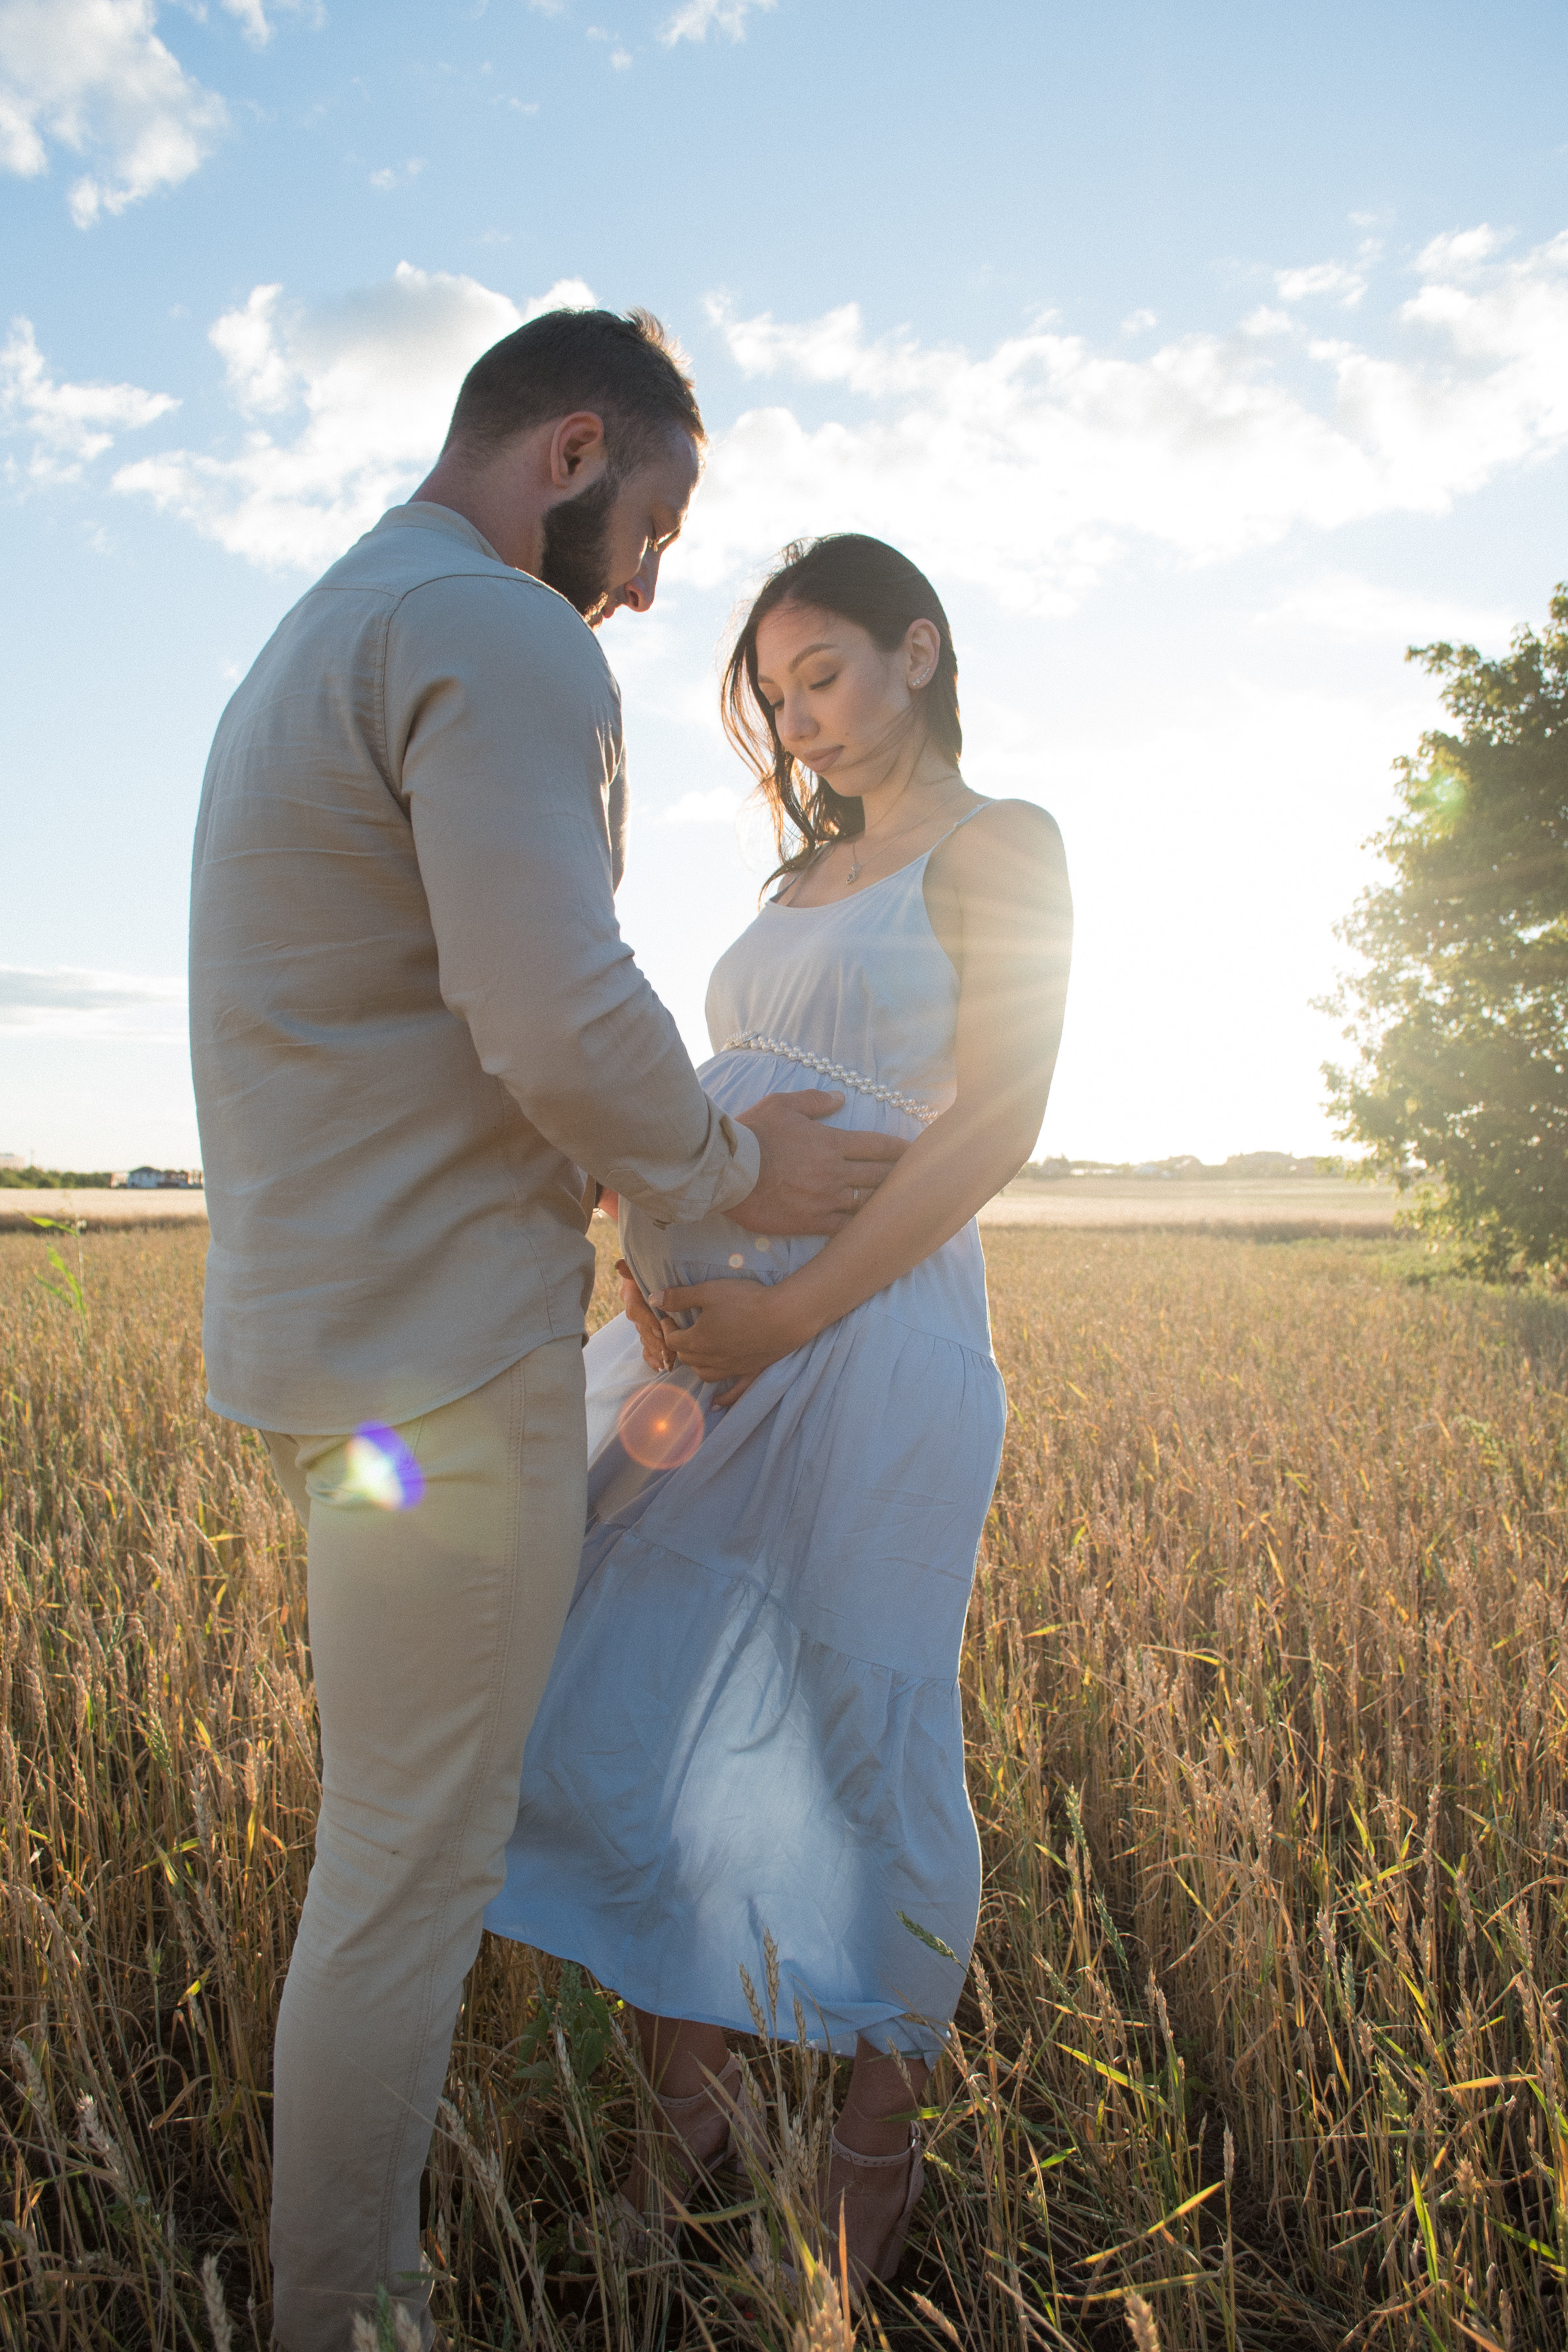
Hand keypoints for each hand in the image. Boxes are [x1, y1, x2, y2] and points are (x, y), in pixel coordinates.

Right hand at [615, 1259, 674, 1370]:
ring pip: (645, 1340)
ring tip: (668, 1362)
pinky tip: (660, 1366)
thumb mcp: (647, 1267)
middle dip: (655, 1341)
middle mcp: (634, 1309)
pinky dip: (651, 1358)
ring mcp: (640, 1323)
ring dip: (656, 1352)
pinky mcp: (647, 1333)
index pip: (636, 1310)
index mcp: (632, 1294)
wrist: (665, 1277)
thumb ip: (633, 1268)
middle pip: (642, 1329)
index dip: (647, 1320)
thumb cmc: (657, 1268)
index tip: (661, 1327)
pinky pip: (645, 1349)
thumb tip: (619, 1265)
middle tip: (669, 1352)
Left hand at [652, 1275, 807, 1403]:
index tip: (670, 1317)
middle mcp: (711, 1359)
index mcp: (697, 1340)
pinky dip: (722, 1399)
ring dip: (696, 1365)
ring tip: (697, 1354)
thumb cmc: (745, 1301)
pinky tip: (715, 1404)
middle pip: (687, 1358)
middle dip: (680, 1345)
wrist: (784, 1316)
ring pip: (704, 1374)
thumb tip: (654, 1299)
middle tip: (683, 1330)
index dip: (667, 1328)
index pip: (673, 1340)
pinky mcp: (750, 1372)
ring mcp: (731, 1368)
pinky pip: (733, 1392)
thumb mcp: (709, 1292)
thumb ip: (680, 1297)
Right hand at [731, 1090, 905, 1237]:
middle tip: (921, 1181)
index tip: (917, 1153)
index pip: (878, 1146)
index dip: (902, 1150)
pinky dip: (862, 1228)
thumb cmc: (753, 1134)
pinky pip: (846, 1227)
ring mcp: (826, 1199)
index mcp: (832, 1143)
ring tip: (904, 1206)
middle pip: (881, 1175)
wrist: (729, 1171)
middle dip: (903, 1177)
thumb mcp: (782, 1105)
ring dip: (886, 1203)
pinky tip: (874, 1229)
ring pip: (868, 1203)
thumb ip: (814, 1101)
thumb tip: (840, 1098)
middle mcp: (836, 1172)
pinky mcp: (812, 1222)